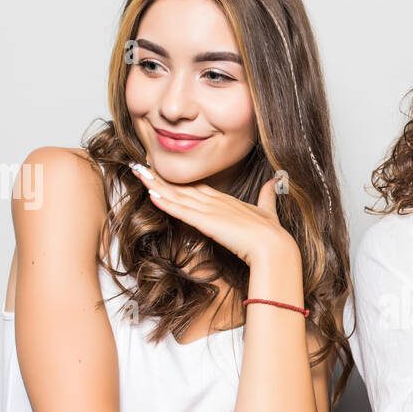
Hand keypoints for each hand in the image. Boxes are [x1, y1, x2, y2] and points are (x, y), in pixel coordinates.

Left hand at [128, 162, 289, 265]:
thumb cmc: (272, 233)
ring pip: (177, 195)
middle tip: (140, 165)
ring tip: (138, 172)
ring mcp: (210, 210)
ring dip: (155, 184)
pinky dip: (165, 203)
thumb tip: (273, 181)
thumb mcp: (268, 211)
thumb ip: (266, 196)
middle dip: (160, 176)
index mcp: (226, 201)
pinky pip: (181, 211)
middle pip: (182, 187)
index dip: (179, 180)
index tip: (164, 171)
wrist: (274, 245)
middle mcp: (215, 202)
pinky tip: (151, 194)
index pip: (196, 187)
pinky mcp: (206, 222)